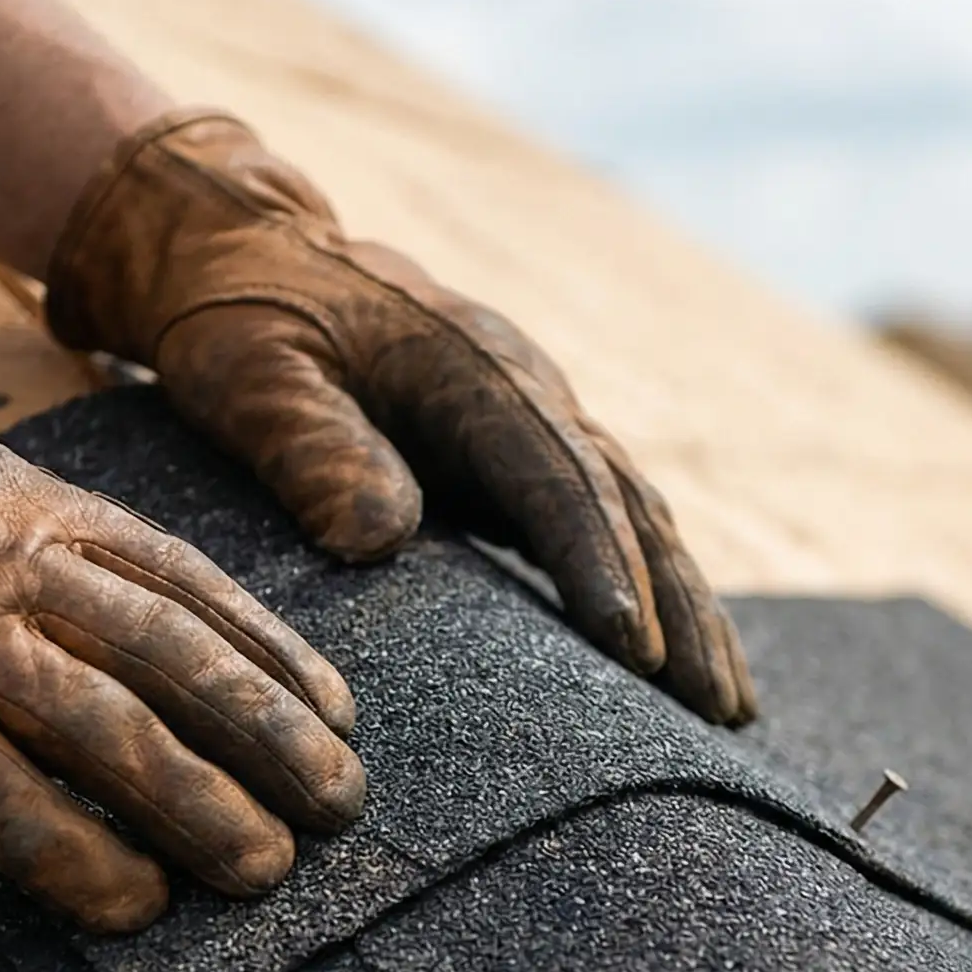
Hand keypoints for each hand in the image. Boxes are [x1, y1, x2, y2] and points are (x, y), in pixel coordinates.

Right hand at [0, 274, 364, 933]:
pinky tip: (134, 906)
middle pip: (179, 660)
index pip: (187, 583)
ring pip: (115, 735)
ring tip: (267, 868)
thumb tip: (105, 615)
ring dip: (204, 809)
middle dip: (274, 737)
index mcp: (26, 502)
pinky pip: (2, 805)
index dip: (275, 654)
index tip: (339, 711)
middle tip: (343, 804)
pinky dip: (78, 860)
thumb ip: (21, 538)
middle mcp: (8, 566)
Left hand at [42, 111, 758, 725]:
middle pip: (629, 507)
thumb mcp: (251, 377)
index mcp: (475, 370)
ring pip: (637, 521)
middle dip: (680, 610)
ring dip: (689, 613)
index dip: (599, 566)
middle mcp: (529, 393)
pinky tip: (678, 670)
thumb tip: (382, 537)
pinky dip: (651, 594)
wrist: (249, 259)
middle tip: (718, 711)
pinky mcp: (521, 458)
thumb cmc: (241, 323)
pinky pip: (605, 529)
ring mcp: (535, 424)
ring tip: (730, 713)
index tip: (633, 652)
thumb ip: (310, 447)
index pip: (557, 479)